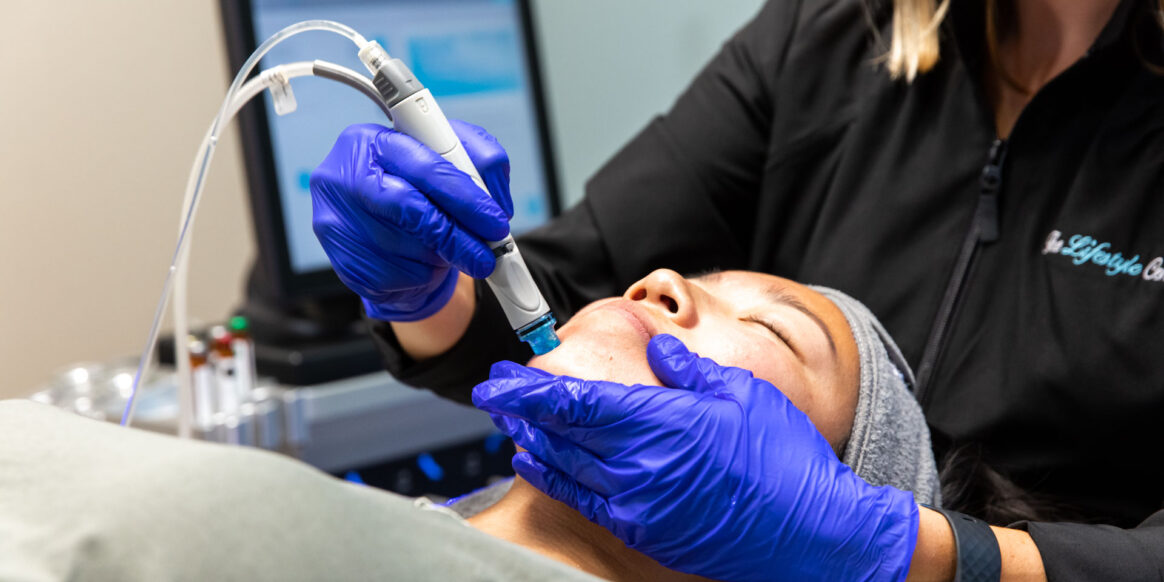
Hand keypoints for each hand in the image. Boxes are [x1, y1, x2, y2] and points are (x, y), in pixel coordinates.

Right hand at [310, 120, 512, 320]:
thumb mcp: (454, 159)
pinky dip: (424, 275)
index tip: (495, 219)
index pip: (422, 165)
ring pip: (409, 247)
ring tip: (450, 249)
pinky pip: (399, 277)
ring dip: (442, 255)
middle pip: (410, 209)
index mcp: (368, 141)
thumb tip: (495, 200)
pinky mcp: (345, 264)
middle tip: (488, 253)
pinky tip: (424, 262)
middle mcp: (342, 178)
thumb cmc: (421, 187)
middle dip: (457, 234)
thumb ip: (480, 161)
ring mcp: (337, 224)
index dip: (464, 194)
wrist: (386, 231)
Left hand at [473, 334, 919, 581]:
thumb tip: (658, 352)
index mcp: (663, 423)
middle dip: (521, 408)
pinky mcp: (644, 531)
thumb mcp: (743, 395)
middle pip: (561, 432)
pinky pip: (583, 500)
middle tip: (493, 391)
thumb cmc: (786, 461)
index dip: (532, 388)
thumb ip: (690, 371)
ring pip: (565, 466)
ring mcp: (638, 503)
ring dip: (531, 439)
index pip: (578, 401)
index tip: (501, 377)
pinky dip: (553, 478)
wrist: (814, 535)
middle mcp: (640, 465)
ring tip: (508, 419)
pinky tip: (537, 462)